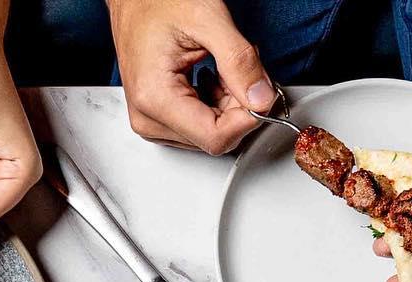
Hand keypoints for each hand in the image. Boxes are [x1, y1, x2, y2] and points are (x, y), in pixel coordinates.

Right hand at [108, 0, 273, 154]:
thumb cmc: (159, 1)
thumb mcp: (208, 19)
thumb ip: (240, 61)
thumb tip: (262, 100)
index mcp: (155, 98)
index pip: (215, 137)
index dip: (247, 117)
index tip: (261, 90)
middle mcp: (148, 118)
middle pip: (213, 137)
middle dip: (237, 106)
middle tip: (241, 67)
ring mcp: (150, 122)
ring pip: (209, 134)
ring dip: (227, 103)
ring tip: (223, 67)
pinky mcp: (156, 120)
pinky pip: (198, 127)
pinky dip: (215, 104)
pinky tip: (212, 77)